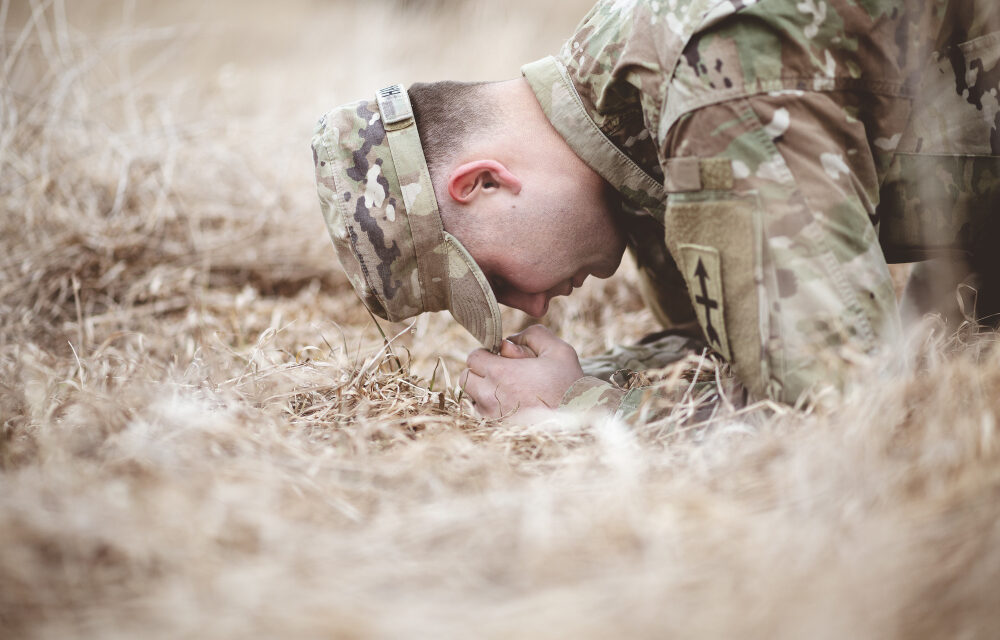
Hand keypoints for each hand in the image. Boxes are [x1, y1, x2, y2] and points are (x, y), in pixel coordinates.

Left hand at [460, 324, 584, 418]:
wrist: (578, 425)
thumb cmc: (569, 386)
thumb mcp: (559, 351)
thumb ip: (534, 335)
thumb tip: (509, 340)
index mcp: (501, 373)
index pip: (473, 357)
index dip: (487, 354)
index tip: (502, 359)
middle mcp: (489, 396)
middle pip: (466, 378)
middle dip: (480, 373)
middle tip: (502, 375)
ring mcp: (490, 417)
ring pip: (471, 398)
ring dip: (482, 392)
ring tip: (507, 392)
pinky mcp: (494, 432)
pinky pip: (479, 416)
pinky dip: (487, 410)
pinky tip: (509, 408)